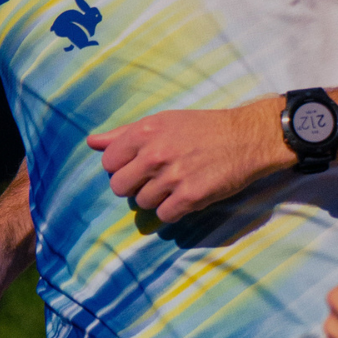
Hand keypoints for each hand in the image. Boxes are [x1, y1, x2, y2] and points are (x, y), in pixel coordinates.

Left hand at [87, 100, 291, 222]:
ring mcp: (172, 177)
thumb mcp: (162, 122)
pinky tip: (185, 196)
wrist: (245, 138)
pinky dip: (172, 210)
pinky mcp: (190, 197)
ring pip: (142, 203)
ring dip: (156, 198)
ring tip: (174, 185)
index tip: (137, 166)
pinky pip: (164, 215)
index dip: (121, 167)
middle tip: (153, 179)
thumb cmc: (202, 128)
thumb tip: (92, 142)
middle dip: (133, 186)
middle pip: (120, 187)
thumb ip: (124, 134)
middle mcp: (155, 154)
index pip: (109, 163)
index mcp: (145, 132)